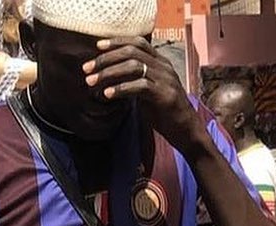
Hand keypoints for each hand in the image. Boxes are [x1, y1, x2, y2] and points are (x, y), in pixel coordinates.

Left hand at [83, 37, 202, 152]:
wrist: (188, 133)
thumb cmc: (167, 115)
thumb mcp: (149, 94)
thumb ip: (135, 83)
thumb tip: (112, 79)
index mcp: (161, 63)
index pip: (138, 43)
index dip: (116, 42)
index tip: (97, 47)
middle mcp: (164, 67)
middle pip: (132, 51)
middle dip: (106, 58)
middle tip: (87, 69)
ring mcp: (166, 80)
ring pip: (134, 65)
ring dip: (109, 73)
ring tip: (92, 82)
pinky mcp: (165, 96)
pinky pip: (139, 86)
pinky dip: (121, 88)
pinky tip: (107, 95)